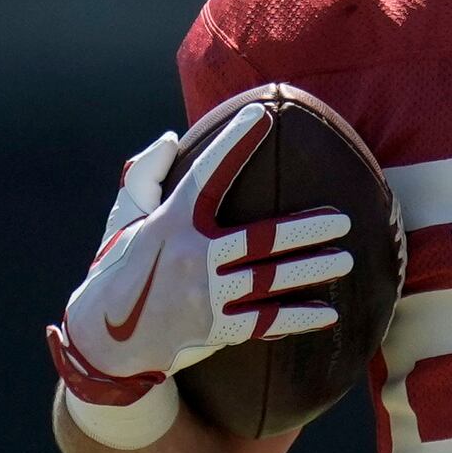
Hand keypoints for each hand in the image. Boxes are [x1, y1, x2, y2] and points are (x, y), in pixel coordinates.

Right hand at [47, 100, 355, 408]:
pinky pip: (265, 321)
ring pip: (271, 279)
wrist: (107, 338)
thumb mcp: (124, 218)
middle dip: (306, 230)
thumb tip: (172, 138)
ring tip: (344, 259)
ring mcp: (207, 296)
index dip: (234, 143)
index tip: (262, 115)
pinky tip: (326, 312)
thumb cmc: (121, 267)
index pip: (208, 174)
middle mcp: (194, 257)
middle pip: (262, 239)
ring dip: (312, 269)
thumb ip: (145, 174)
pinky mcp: (215, 330)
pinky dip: (297, 318)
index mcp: (173, 222)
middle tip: (342, 220)